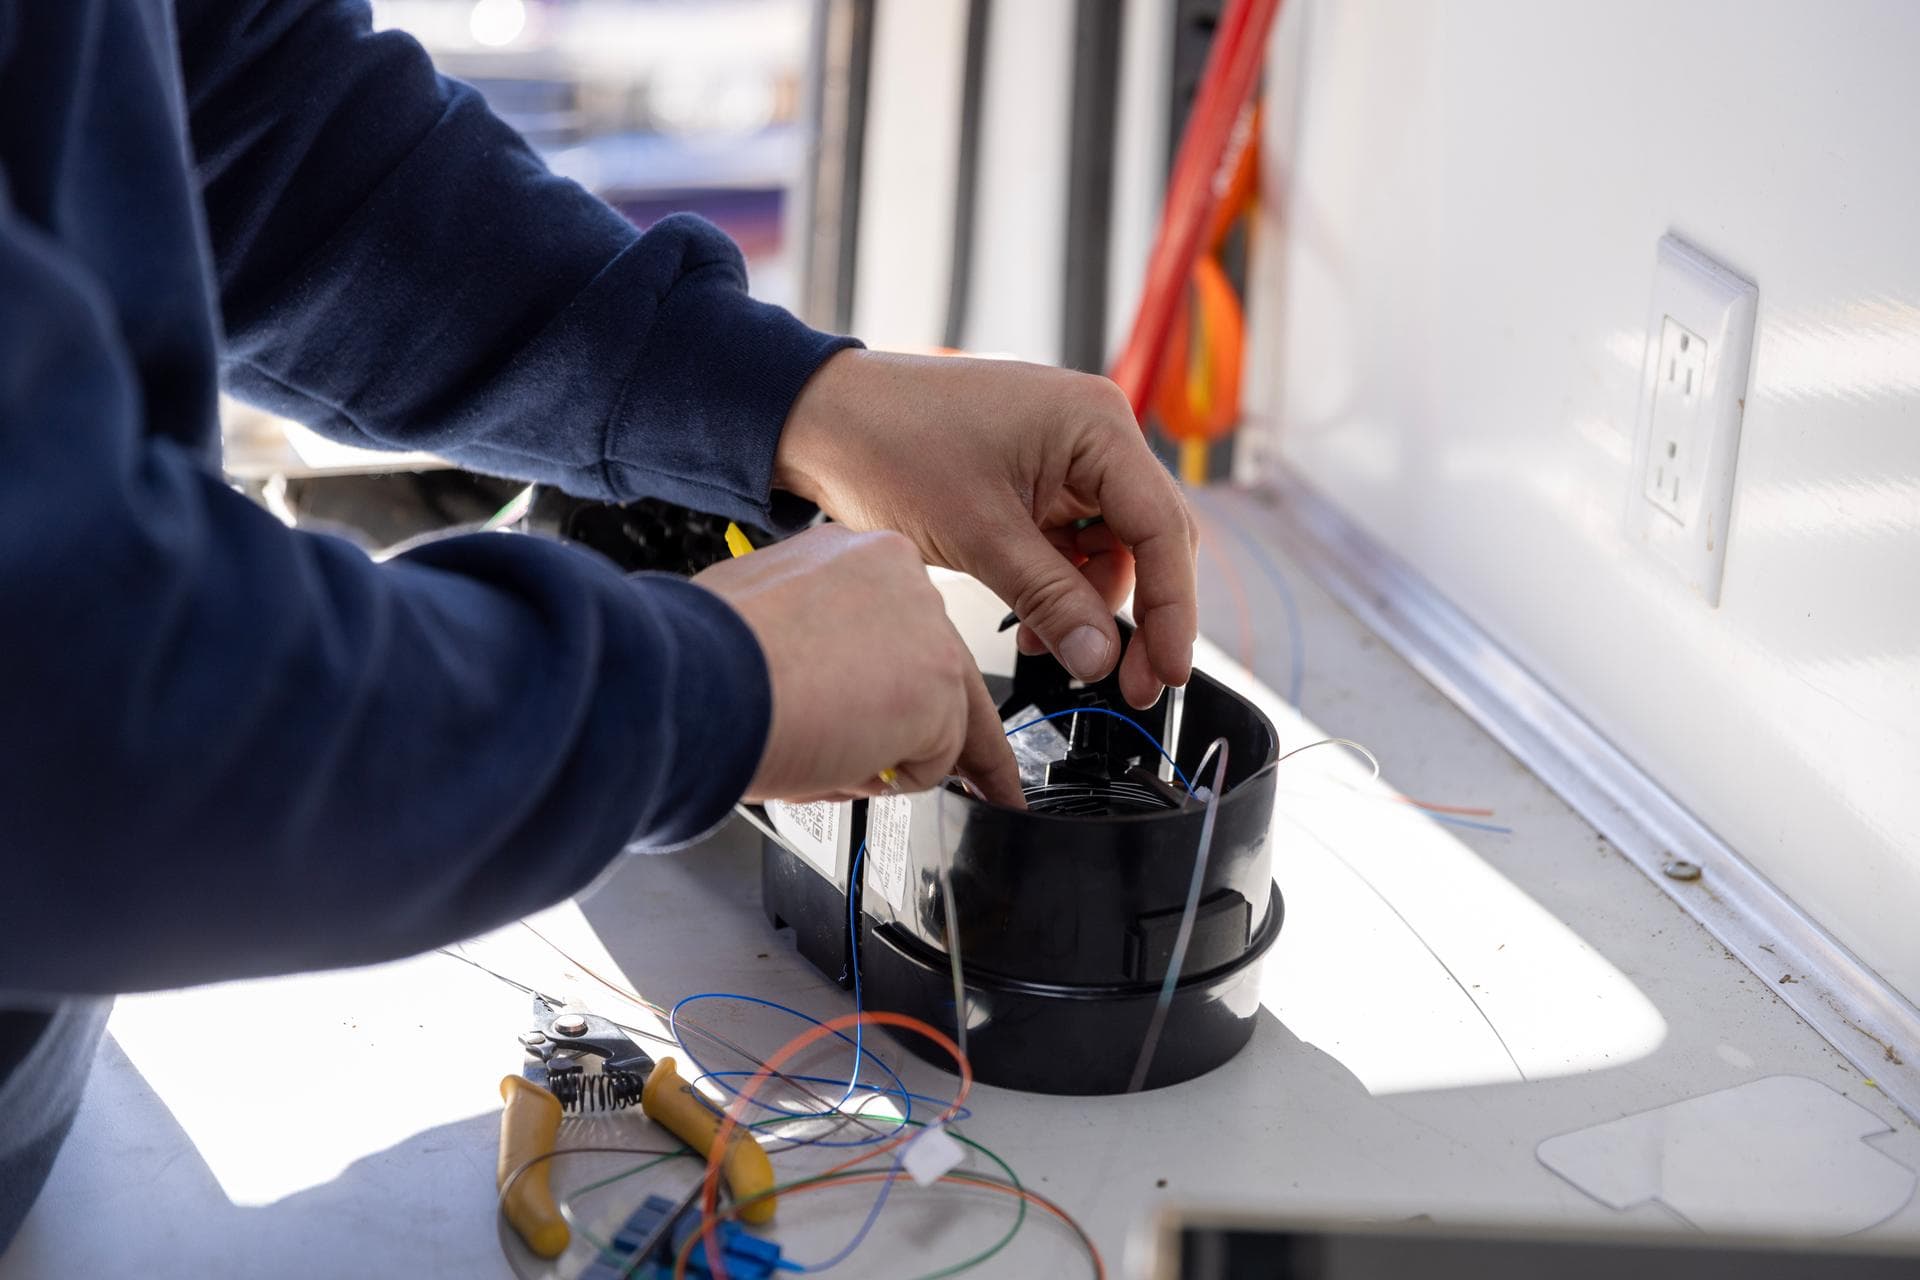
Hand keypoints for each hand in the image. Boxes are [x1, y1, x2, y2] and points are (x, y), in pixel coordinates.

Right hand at [691, 524, 1023, 807]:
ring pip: (938, 721)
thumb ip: (812, 639)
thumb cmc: (706, 656)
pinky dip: (887, 781)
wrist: (699, 677)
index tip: (914, 698)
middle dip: (954, 730)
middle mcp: (903, 579)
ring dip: (888, 758)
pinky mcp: (939, 687)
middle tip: (990, 783)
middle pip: (946, 667)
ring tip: (823, 756)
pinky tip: (836, 760)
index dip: (907, 675)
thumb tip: (819, 677)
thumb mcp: (763, 618)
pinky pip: (930, 763)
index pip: (904, 624)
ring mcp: (929, 631)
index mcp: (856, 555)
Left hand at [774, 350, 1196, 708]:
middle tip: (1134, 683)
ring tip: (1046, 647)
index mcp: (1095, 425)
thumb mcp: (978, 534)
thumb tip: (1104, 660)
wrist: (824, 419)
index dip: (1173, 608)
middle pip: (1148, 539)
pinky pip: (1073, 544)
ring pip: (1111, 550)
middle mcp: (1094, 433)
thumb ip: (1051, 599)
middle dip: (1141, 614)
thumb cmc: (890, 445)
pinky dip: (1059, 588)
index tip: (1168, 671)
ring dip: (1088, 606)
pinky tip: (1029, 622)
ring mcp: (1068, 456)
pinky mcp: (1041, 478)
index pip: (1161, 527)